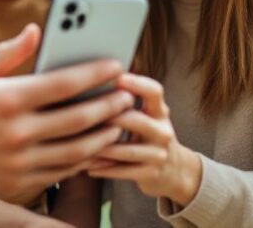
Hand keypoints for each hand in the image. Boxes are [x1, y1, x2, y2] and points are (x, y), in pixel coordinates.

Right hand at [0, 24, 134, 198]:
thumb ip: (9, 51)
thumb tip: (38, 30)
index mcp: (7, 99)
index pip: (63, 83)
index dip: (95, 74)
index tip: (116, 65)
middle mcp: (16, 133)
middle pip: (78, 119)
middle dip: (109, 106)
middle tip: (127, 95)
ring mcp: (17, 162)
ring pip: (75, 151)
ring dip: (102, 137)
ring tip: (118, 123)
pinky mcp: (15, 184)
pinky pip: (59, 173)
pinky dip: (81, 161)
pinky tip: (92, 148)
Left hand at [86, 74, 201, 207]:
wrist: (174, 170)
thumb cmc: (149, 135)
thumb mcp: (149, 115)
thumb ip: (128, 101)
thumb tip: (93, 78)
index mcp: (160, 112)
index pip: (154, 92)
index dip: (137, 83)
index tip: (117, 77)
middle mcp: (163, 132)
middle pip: (137, 121)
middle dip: (111, 117)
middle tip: (84, 113)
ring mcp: (159, 155)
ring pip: (127, 151)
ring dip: (100, 147)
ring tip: (77, 143)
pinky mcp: (151, 175)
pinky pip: (123, 171)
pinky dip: (102, 168)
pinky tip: (86, 165)